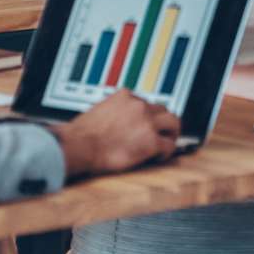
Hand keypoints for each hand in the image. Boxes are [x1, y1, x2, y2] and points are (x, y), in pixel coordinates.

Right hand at [47, 90, 180, 179]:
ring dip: (171, 133)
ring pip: (173, 123)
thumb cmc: (82, 135)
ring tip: (167, 143)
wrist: (80, 146)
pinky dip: (166, 152)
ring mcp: (147, 122)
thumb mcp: (99, 111)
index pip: (145, 102)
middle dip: (163, 121)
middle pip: (163, 109)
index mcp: (125, 96)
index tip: (146, 124)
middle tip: (164, 132)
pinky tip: (158, 157)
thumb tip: (116, 121)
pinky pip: (169, 145)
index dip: (147, 115)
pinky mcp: (151, 141)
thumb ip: (113, 112)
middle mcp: (139, 106)